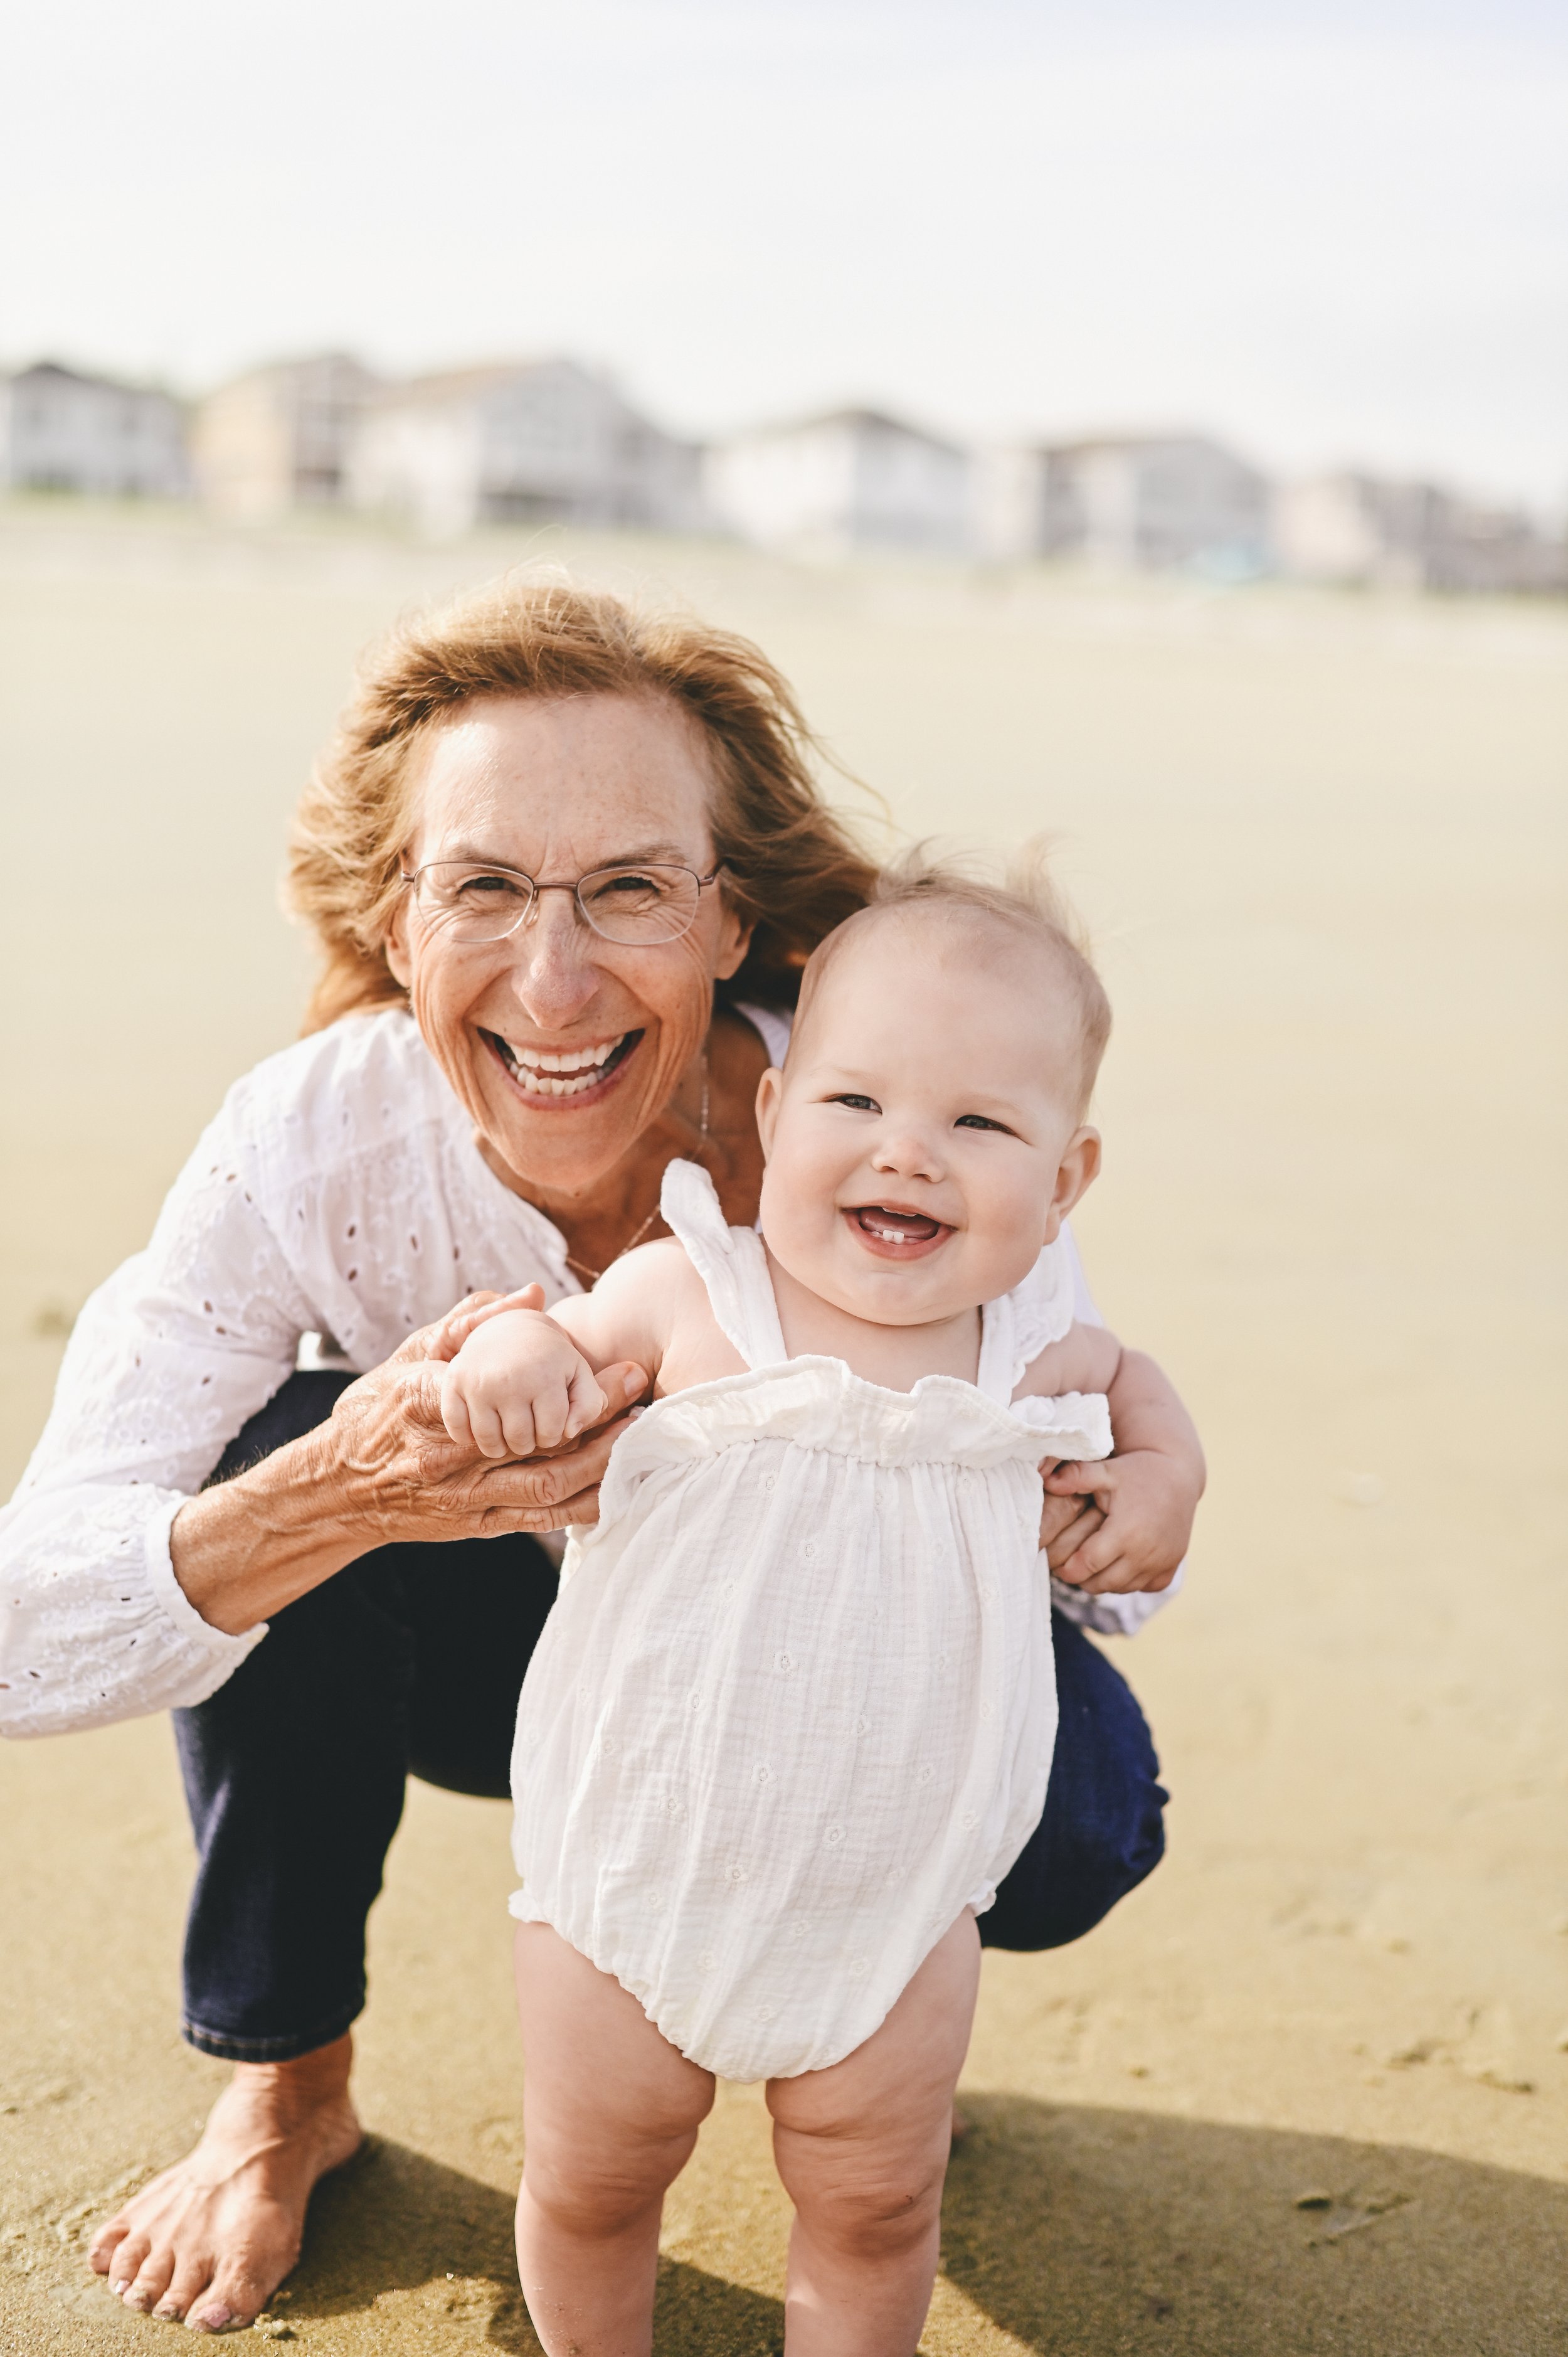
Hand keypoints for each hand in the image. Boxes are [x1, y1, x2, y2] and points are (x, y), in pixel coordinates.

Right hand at [171, 1303, 649, 1635]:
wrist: (333, 1491)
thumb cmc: (374, 1413)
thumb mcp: (410, 1355)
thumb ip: (467, 1323)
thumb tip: (531, 1294)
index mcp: (427, 1404)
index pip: (505, 1391)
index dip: (569, 1383)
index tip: (615, 1363)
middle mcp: (446, 1457)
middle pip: (538, 1440)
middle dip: (598, 1418)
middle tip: (643, 1392)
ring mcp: (461, 1498)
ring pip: (544, 1485)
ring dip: (599, 1463)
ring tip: (641, 1434)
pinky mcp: (473, 1527)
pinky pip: (536, 1519)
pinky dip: (580, 1506)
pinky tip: (617, 1486)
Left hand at [1039, 1447, 1199, 1593]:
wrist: (1179, 1475)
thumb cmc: (1137, 1472)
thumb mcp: (1106, 1471)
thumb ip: (1075, 1476)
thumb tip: (1046, 1480)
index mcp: (1124, 1532)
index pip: (1085, 1566)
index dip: (1067, 1568)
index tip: (1059, 1563)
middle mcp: (1144, 1553)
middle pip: (1100, 1583)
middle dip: (1081, 1577)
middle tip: (1073, 1564)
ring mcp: (1160, 1564)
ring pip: (1120, 1588)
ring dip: (1104, 1580)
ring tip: (1094, 1562)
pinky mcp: (1170, 1568)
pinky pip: (1143, 1588)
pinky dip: (1129, 1581)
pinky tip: (1121, 1562)